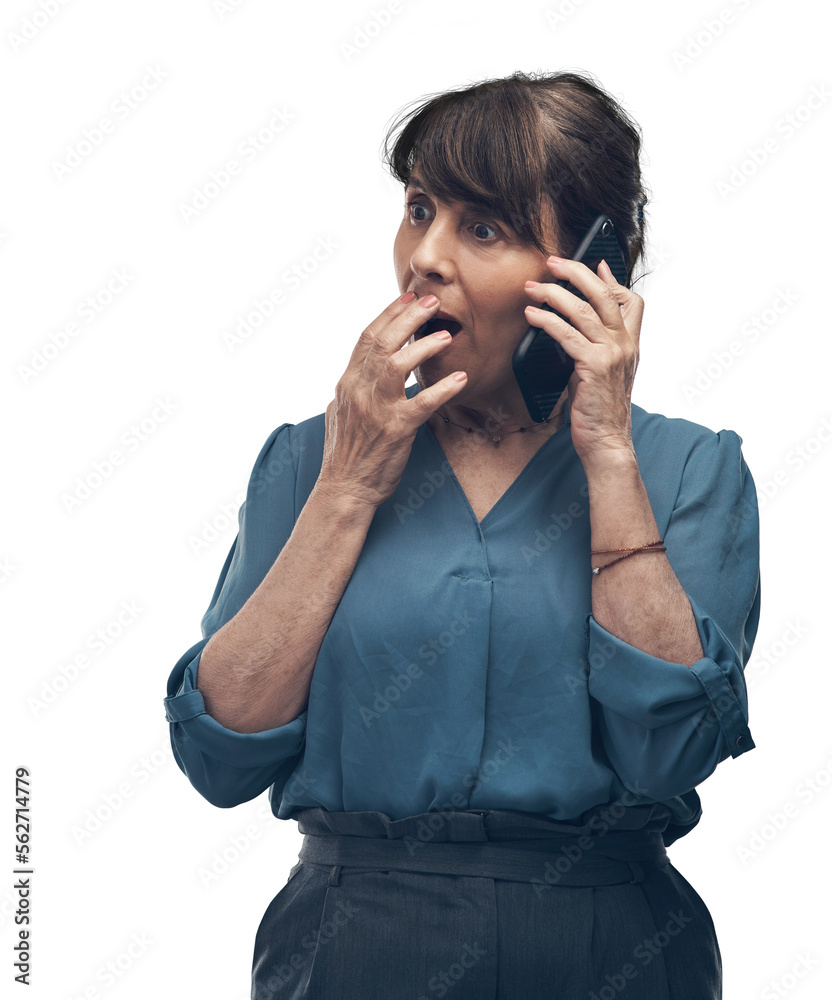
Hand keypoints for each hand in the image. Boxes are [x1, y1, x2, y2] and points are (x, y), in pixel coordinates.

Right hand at [316, 292, 467, 508]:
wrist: (344, 489)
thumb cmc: (346, 455)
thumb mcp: (340, 412)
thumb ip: (352, 389)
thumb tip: (359, 372)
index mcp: (347, 383)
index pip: (367, 337)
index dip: (390, 313)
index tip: (408, 296)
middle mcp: (358, 390)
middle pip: (382, 341)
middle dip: (409, 316)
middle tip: (432, 300)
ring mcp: (376, 409)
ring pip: (397, 364)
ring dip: (424, 346)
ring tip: (447, 334)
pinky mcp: (396, 430)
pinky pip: (423, 403)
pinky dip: (444, 389)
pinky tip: (462, 379)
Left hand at [523, 257, 643, 466]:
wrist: (606, 441)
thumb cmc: (598, 410)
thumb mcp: (600, 372)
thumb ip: (593, 346)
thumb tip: (575, 324)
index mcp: (629, 345)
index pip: (632, 301)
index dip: (613, 280)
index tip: (594, 264)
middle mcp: (625, 345)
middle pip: (604, 295)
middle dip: (576, 273)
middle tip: (553, 262)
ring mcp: (612, 355)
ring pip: (583, 310)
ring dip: (554, 294)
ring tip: (532, 287)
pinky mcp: (594, 367)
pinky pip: (567, 335)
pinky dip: (546, 321)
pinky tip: (531, 315)